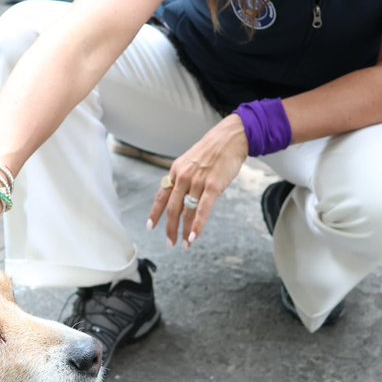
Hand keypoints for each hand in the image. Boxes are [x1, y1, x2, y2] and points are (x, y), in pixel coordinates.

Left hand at [146, 115, 248, 248]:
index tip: (150, 227)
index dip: (155, 213)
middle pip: (172, 208)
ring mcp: (198, 182)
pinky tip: (193, 237)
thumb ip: (185, 178)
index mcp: (176, 171)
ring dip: (185, 231)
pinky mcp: (213, 187)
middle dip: (170, 228)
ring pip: (187, 212)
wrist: (230, 138)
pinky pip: (202, 210)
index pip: (161, 196)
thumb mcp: (191, 161)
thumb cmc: (213, 150)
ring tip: (184, 244)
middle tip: (169, 243)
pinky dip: (197, 226)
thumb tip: (183, 196)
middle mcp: (183, 177)